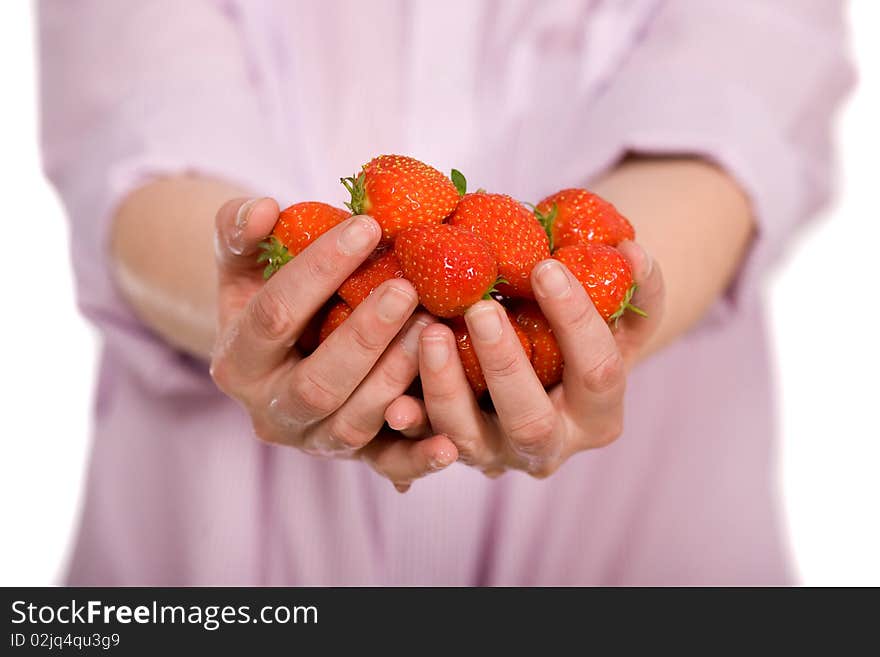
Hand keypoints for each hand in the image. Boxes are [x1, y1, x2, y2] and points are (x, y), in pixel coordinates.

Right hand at [209, 197, 457, 489]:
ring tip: (434, 329)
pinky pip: (387, 466)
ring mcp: (314, 441)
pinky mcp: (357, 459)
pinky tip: (448, 441)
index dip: (320, 270)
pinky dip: (418, 458)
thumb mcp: (244, 264)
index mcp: (237, 362)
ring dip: (396, 379)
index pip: (274, 316)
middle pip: (316, 383)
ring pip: (353, 424)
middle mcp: (271, 412)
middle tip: (408, 288)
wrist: (286, 355)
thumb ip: (241, 232)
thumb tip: (264, 208)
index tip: (369, 227)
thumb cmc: (269, 296)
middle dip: (364, 336)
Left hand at [417, 240, 663, 477]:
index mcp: (599, 414)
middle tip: (480, 307)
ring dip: (445, 387)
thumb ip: (636, 288)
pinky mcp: (452, 451)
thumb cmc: (581, 338)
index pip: (597, 372)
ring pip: (467, 439)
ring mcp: (496, 456)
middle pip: (531, 422)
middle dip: (505, 365)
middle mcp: (549, 446)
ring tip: (429, 330)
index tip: (546, 268)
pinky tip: (391, 396)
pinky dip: (408, 421)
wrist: (543, 381)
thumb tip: (631, 252)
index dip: (576, 320)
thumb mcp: (618, 318)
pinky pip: (421, 447)